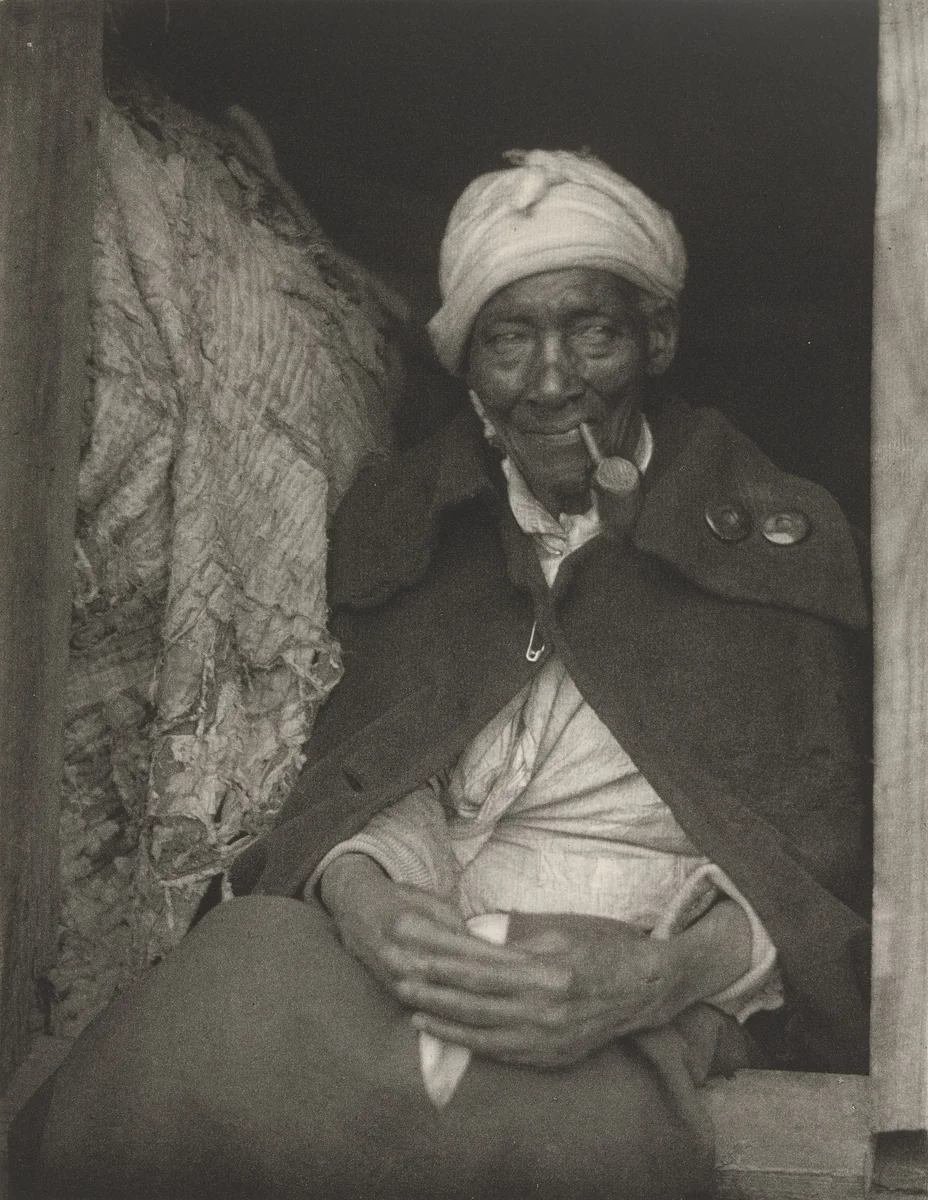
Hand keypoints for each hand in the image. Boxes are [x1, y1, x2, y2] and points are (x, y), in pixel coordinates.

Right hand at [318, 855, 550, 1006]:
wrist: (355, 909)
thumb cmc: (400, 899)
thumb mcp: (431, 901)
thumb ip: (457, 927)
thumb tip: (488, 952)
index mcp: (411, 926)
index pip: (461, 949)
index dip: (495, 961)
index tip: (526, 971)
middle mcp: (400, 955)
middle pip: (452, 979)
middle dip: (489, 991)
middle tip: (525, 1001)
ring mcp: (394, 977)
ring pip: (440, 1000)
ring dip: (472, 1011)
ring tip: (505, 1020)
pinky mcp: (391, 992)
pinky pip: (425, 1009)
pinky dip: (449, 1018)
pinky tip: (473, 1027)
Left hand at [407, 904, 752, 1068]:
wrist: (647, 988)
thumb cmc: (603, 949)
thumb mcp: (561, 932)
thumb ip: (516, 938)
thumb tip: (473, 934)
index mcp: (544, 973)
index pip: (479, 968)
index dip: (443, 963)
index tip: (414, 955)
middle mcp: (543, 1010)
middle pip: (474, 1002)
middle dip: (433, 994)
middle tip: (400, 983)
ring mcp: (547, 1038)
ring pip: (483, 1033)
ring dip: (445, 1023)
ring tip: (413, 1013)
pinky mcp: (551, 1056)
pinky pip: (503, 1053)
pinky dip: (473, 1045)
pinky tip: (450, 1036)